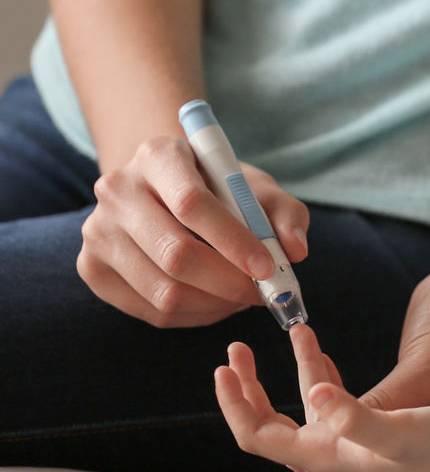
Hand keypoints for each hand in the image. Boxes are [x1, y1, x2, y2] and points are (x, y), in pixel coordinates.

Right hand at [78, 136, 308, 326]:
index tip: (267, 267)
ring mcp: (97, 231)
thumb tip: (295, 250)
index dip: (233, 241)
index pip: (193, 203)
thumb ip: (283, 212)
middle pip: (175, 253)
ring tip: (243, 297)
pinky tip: (217, 303)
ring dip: (215, 304)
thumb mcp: (256, 186)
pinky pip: (150, 311)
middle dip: (229, 282)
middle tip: (264, 293)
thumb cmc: (218, 187)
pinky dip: (194, 316)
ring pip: (162, 290)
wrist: (162, 188)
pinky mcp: (92, 268)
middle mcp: (117, 190)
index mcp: (157, 155)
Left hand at [215, 325, 429, 471]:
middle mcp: (331, 456)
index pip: (258, 437)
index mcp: (327, 457)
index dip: (234, 405)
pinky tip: (324, 356)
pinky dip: (321, 375)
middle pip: (270, 427)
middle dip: (249, 387)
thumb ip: (355, 416)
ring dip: (293, 371)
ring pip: (303, 409)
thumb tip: (315, 396)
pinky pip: (331, 404)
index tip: (223, 369)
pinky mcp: (370, 434)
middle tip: (236, 352)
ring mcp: (349, 446)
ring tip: (294, 332)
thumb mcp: (400, 430)